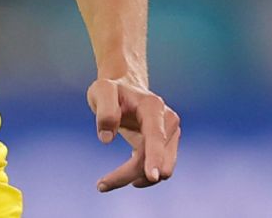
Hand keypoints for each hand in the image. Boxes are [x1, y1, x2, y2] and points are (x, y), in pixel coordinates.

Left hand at [86, 76, 179, 191]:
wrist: (126, 86)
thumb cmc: (112, 89)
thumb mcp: (101, 91)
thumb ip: (104, 111)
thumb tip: (106, 138)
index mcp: (153, 107)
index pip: (156, 136)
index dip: (155, 156)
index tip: (153, 176)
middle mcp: (168, 121)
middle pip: (154, 157)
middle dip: (129, 174)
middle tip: (100, 185)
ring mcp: (171, 135)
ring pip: (159, 168)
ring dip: (136, 178)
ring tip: (106, 183)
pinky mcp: (167, 145)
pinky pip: (158, 168)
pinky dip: (142, 176)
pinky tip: (125, 176)